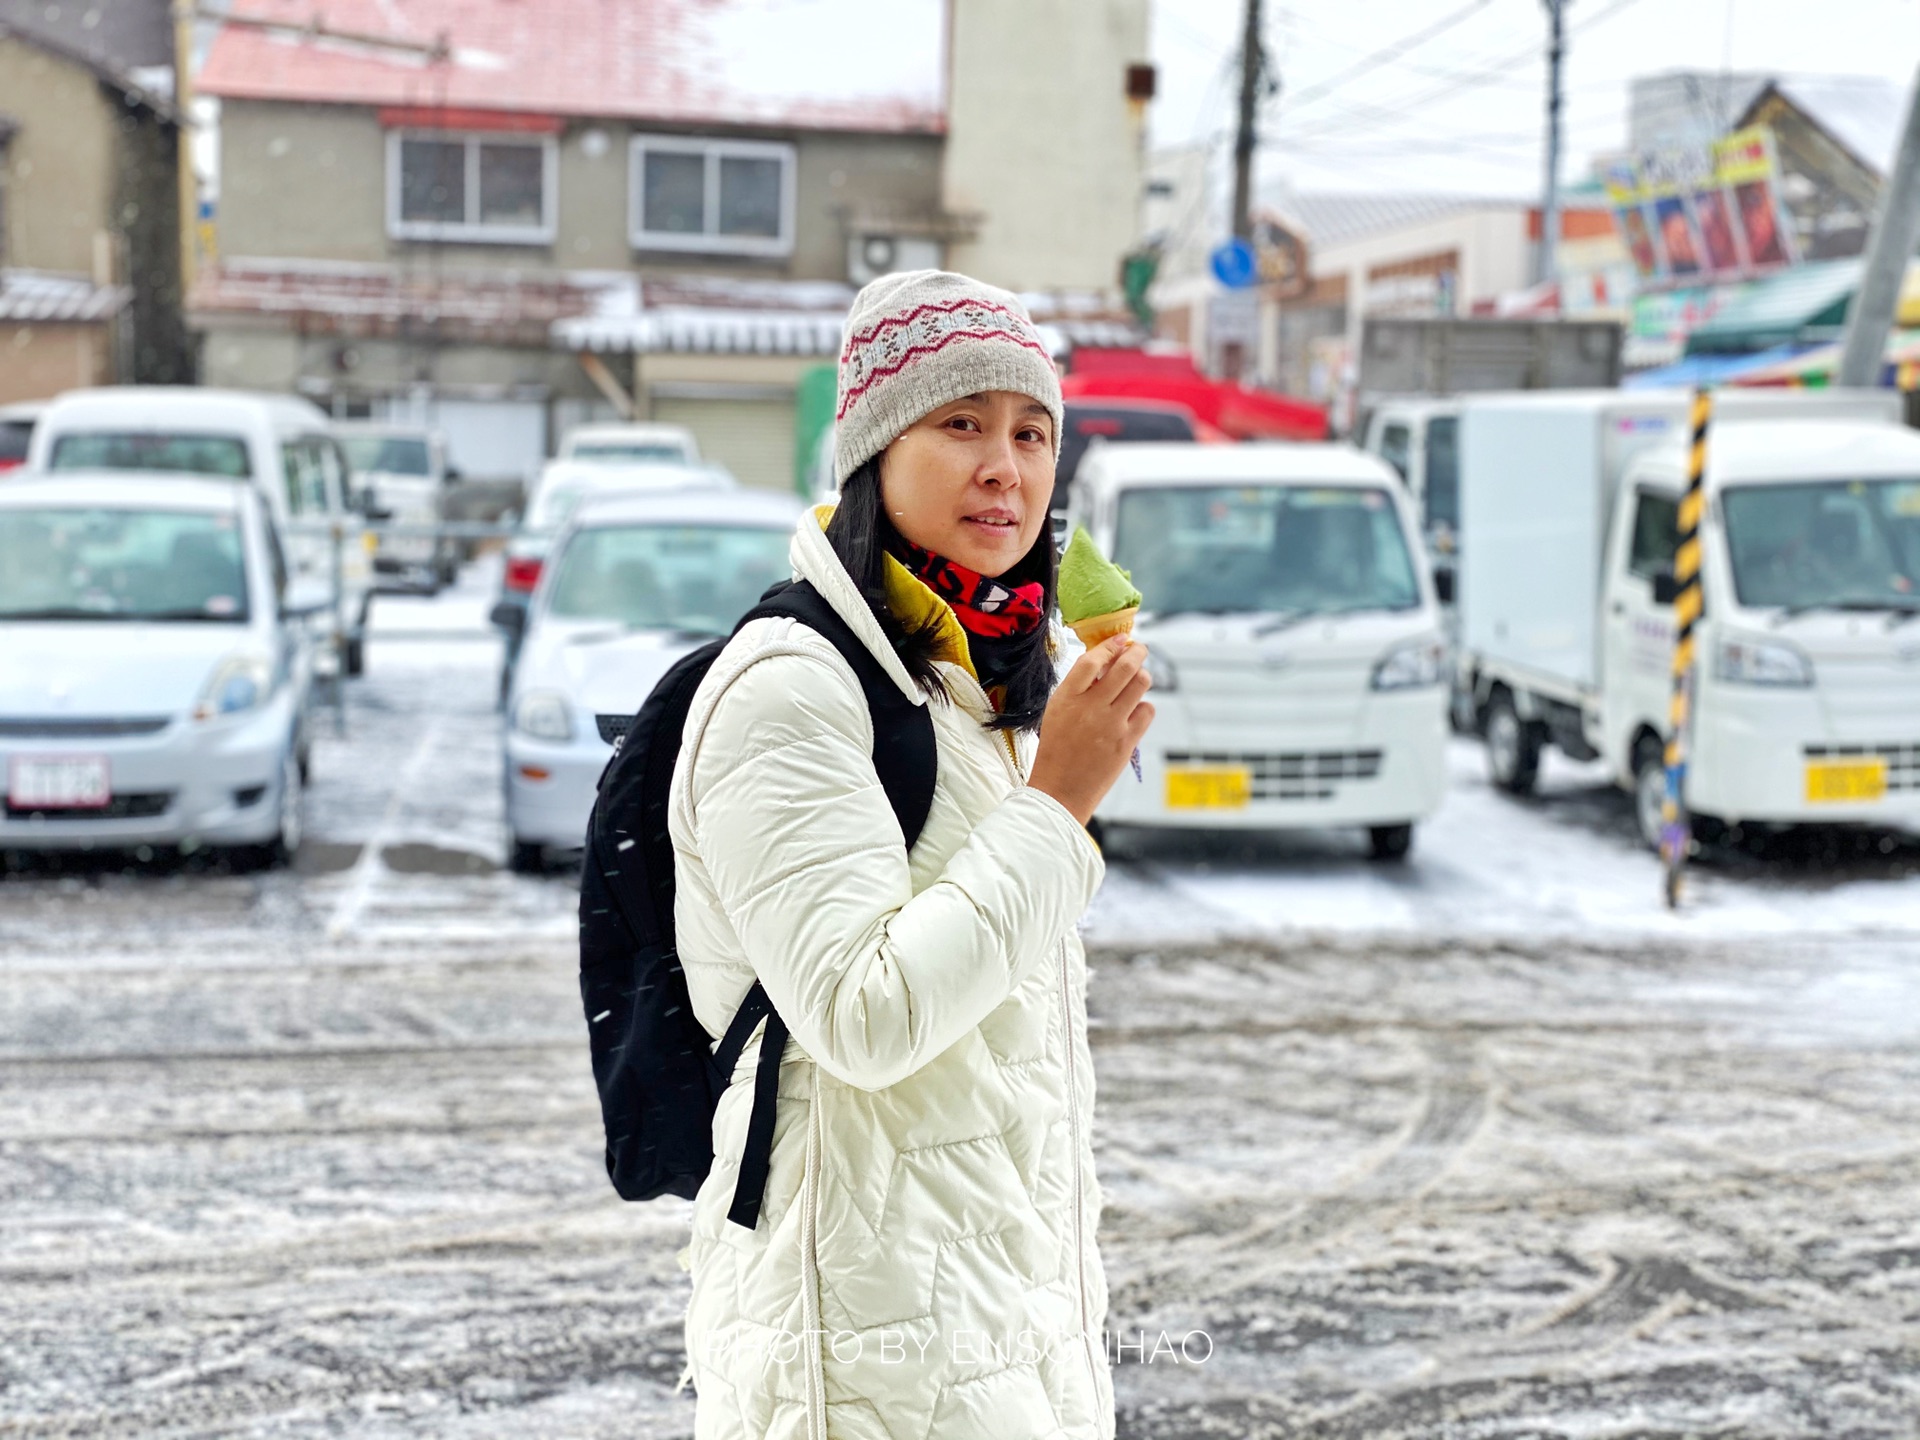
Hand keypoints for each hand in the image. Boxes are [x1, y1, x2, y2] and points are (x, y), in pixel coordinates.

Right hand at [1028, 635, 1155, 827]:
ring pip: (1141, 684)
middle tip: (1139, 650)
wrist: (1060, 792)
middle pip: (1125, 666)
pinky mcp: (1126, 742)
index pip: (1092, 660)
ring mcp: (1110, 724)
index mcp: (1066, 698)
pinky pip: (1147, 710)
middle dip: (1137, 652)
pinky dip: (1144, 707)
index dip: (1110, 645)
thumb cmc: (1056, 751)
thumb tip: (1104, 664)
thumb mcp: (1056, 713)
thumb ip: (1077, 689)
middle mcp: (1090, 707)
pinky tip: (1134, 712)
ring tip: (1137, 680)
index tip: (1120, 639)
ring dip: (1142, 676)